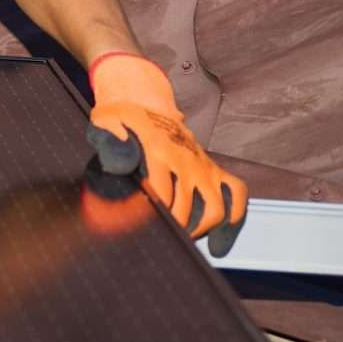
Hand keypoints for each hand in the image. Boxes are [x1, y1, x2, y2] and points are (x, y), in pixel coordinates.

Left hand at [86, 52, 244, 246]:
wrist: (144, 100)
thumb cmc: (121, 117)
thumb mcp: (105, 123)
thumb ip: (109, 143)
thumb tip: (121, 166)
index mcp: (159, 151)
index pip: (161, 195)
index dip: (151, 218)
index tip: (140, 231)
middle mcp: (186, 161)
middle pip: (187, 209)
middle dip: (173, 229)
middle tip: (157, 238)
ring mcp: (203, 166)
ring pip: (216, 209)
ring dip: (201, 230)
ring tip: (183, 238)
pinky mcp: (214, 169)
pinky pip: (237, 193)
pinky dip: (234, 218)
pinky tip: (218, 241)